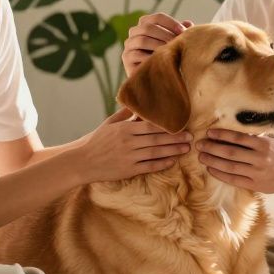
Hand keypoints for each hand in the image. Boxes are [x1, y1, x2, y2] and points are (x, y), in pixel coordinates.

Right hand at [74, 107, 191, 182]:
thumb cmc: (96, 140)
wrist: (82, 161)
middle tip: (191, 137)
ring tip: (186, 148)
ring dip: (173, 150)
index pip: (151, 126)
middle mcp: (128, 143)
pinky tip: (172, 161)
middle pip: (157, 139)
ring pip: (155, 153)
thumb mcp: (109, 124)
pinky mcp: (128, 170)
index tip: (181, 124)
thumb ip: (125, 114)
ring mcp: (128, 157)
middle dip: (176, 138)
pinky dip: (162, 164)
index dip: (168, 126)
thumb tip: (138, 104)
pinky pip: (149, 166)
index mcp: (124, 129)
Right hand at [121, 13, 192, 77]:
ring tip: (169, 52)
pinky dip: (149, 57)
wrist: (157, 80)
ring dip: (158, 45)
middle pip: (148, 27)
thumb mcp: (175, 44)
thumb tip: (188, 23)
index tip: (183, 31)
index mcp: (146, 24)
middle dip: (165, 35)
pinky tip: (159, 62)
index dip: (171, 23)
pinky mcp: (126, 58)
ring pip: (142, 40)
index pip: (157, 18)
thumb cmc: (167, 58)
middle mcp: (135, 32)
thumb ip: (180, 33)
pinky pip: (136, 54)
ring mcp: (129, 45)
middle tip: (177, 43)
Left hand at [196, 128, 273, 193]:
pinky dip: (220, 174)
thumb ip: (256, 135)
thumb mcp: (272, 140)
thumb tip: (236, 124)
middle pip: (231, 153)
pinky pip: (233, 180)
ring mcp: (257, 173)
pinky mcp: (254, 185)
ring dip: (213, 161)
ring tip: (201, 156)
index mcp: (264, 145)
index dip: (222, 135)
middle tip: (199, 144)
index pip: (239, 138)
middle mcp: (260, 159)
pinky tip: (210, 169)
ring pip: (230, 167)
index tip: (210, 132)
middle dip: (213, 148)